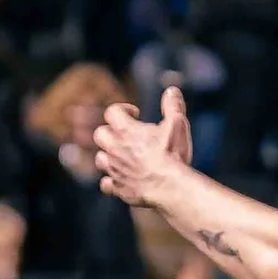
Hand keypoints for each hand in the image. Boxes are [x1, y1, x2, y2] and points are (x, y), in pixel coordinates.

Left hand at [90, 85, 193, 206]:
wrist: (170, 187)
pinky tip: (121, 180)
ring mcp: (115, 169)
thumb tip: (172, 90)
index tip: (135, 114)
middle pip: (100, 134)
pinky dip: (111, 181)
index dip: (122, 109)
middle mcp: (115, 148)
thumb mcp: (177, 124)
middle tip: (126, 135)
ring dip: (109, 156)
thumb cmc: (173, 154)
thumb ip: (173, 105)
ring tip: (124, 156)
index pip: (112, 111)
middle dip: (111, 132)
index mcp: (126, 130)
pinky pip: (106, 184)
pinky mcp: (119, 188)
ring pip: (100, 158)